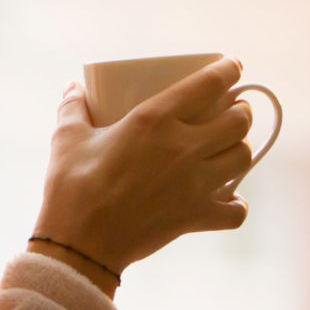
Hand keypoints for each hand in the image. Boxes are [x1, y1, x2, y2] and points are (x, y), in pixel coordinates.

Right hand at [33, 55, 253, 275]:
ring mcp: (194, 185)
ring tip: (230, 147)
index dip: (229, 70)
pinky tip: (229, 198)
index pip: (209, 84)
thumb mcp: (67, 138)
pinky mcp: (195, 217)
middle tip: (232, 110)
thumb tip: (72, 87)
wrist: (80, 244)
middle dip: (241, 111)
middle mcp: (183, 148)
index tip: (233, 66)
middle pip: (238, 121)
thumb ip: (72, 107)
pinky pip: (235, 211)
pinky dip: (237, 204)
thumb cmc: (73, 186)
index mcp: (154, 120)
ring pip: (243, 159)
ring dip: (241, 149)